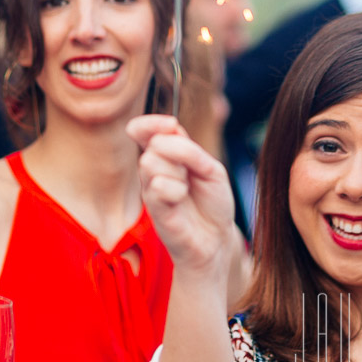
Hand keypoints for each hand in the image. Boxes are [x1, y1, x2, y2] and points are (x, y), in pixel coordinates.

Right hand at [127, 115, 235, 277]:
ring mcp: (150, 189)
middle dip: (178, 153)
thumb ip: (190, 150)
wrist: (216, 238)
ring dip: (177, 172)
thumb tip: (168, 131)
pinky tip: (182, 200)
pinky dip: (176, 189)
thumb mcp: (210, 169)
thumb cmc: (212, 203)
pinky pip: (158, 186)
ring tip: (187, 190)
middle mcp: (153, 170)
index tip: (171, 124)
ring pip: (150, 162)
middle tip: (191, 174)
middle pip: (154, 145)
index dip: (151, 123)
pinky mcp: (153, 208)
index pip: (145, 131)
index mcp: (166, 156)